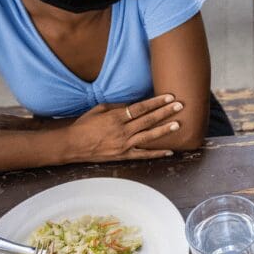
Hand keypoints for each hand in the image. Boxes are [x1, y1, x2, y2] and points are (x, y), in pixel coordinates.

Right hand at [62, 94, 184, 162]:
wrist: (72, 145)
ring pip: (149, 136)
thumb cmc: (84, 125)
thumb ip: (117, 106)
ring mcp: (124, 145)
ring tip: (178, 124)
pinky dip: (157, 153)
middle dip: (166, 112)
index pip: (141, 108)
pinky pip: (143, 155)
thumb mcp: (98, 109)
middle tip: (180, 106)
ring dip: (165, 130)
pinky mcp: (124, 156)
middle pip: (149, 120)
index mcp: (116, 117)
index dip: (157, 102)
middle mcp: (123, 131)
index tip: (169, 97)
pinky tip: (170, 151)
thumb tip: (132, 104)